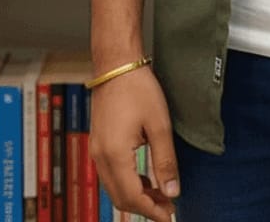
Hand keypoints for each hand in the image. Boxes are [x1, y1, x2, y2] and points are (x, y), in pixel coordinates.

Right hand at [89, 66, 180, 221]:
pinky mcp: (98, 143)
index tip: (169, 216)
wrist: (116, 64)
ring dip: (136, 195)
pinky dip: (127, 182)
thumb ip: (165, 161)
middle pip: (120, 197)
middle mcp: (100, 157)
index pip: (132, 197)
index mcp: (114, 155)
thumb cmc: (138, 88)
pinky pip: (110, 174)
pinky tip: (146, 177)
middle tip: (168, 206)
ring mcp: (96, 150)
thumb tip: (173, 191)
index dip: (152, 210)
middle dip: (144, 206)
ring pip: (114, 188)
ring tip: (161, 193)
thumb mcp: (159, 124)